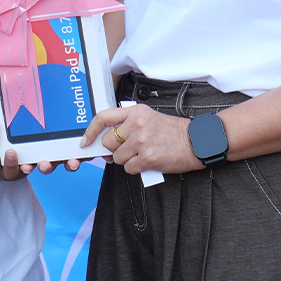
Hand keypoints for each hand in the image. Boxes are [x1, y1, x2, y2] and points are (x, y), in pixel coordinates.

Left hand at [80, 105, 203, 174]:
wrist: (195, 141)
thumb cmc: (172, 131)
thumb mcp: (149, 117)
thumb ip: (128, 123)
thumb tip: (106, 140)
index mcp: (135, 112)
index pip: (103, 117)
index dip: (90, 130)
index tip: (85, 141)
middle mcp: (136, 124)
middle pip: (107, 142)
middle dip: (114, 149)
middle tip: (128, 150)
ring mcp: (141, 141)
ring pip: (117, 158)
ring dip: (127, 160)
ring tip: (142, 154)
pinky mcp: (147, 157)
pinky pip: (129, 168)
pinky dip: (136, 169)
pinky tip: (147, 162)